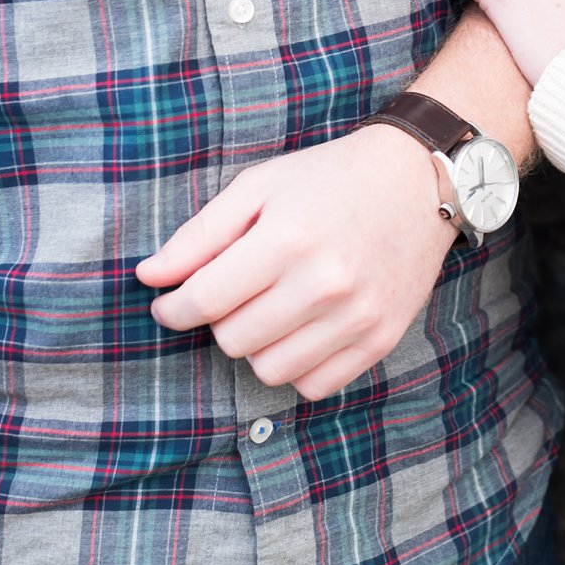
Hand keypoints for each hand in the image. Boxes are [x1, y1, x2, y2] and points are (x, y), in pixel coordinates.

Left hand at [136, 123, 455, 399]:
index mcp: (287, 239)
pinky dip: (296, 366)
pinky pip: (315, 385)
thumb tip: (149, 277)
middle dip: (218, 322)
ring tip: (267, 310)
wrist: (416, 180)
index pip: (204, 300)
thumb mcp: (258, 187)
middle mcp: (324, 283)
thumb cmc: (328, 178)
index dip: (172, 309)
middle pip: (233, 341)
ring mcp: (357, 316)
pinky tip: (299, 330)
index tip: (168, 304)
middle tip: (231, 295)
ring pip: (270, 370)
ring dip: (255, 346)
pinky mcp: (381, 339)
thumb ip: (199, 234)